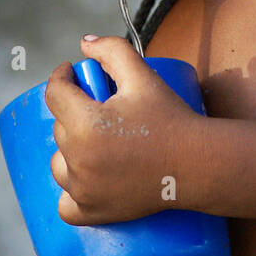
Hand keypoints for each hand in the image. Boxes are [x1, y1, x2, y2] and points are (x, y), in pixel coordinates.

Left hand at [45, 35, 200, 224]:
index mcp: (85, 124)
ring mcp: (84, 190)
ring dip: (71, 150)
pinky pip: (66, 204)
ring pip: (60, 163)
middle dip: (74, 112)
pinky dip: (71, 192)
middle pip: (60, 128)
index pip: (55, 93)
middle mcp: (78, 160)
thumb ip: (113, 50)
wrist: (199, 164)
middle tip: (101, 107)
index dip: (62, 77)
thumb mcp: (143, 76)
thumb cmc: (172, 118)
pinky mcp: (93, 212)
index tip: (72, 72)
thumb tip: (85, 43)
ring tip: (96, 141)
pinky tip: (86, 177)